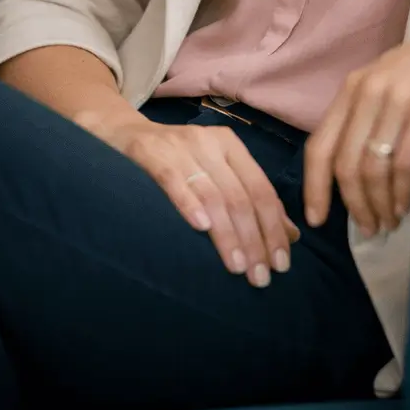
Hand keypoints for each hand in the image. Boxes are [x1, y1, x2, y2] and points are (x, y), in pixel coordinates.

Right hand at [85, 111, 300, 285]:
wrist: (118, 132)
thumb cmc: (173, 161)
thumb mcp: (214, 172)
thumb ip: (248, 197)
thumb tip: (290, 235)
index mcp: (230, 145)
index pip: (261, 189)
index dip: (274, 228)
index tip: (282, 263)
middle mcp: (209, 142)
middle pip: (241, 196)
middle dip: (255, 239)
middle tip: (262, 277)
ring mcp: (180, 146)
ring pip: (213, 194)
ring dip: (228, 234)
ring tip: (238, 267)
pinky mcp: (150, 152)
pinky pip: (173, 179)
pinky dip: (189, 203)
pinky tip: (201, 227)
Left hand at [304, 0, 409, 237]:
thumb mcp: (400, 76)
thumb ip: (377, 109)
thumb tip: (363, 164)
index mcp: (358, 84)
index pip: (319, 145)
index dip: (314, 188)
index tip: (317, 219)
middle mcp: (370, 91)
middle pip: (343, 164)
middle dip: (352, 206)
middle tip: (368, 229)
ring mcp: (397, 100)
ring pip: (371, 170)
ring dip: (377, 205)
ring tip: (389, 223)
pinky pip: (402, 164)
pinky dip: (401, 194)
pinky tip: (407, 206)